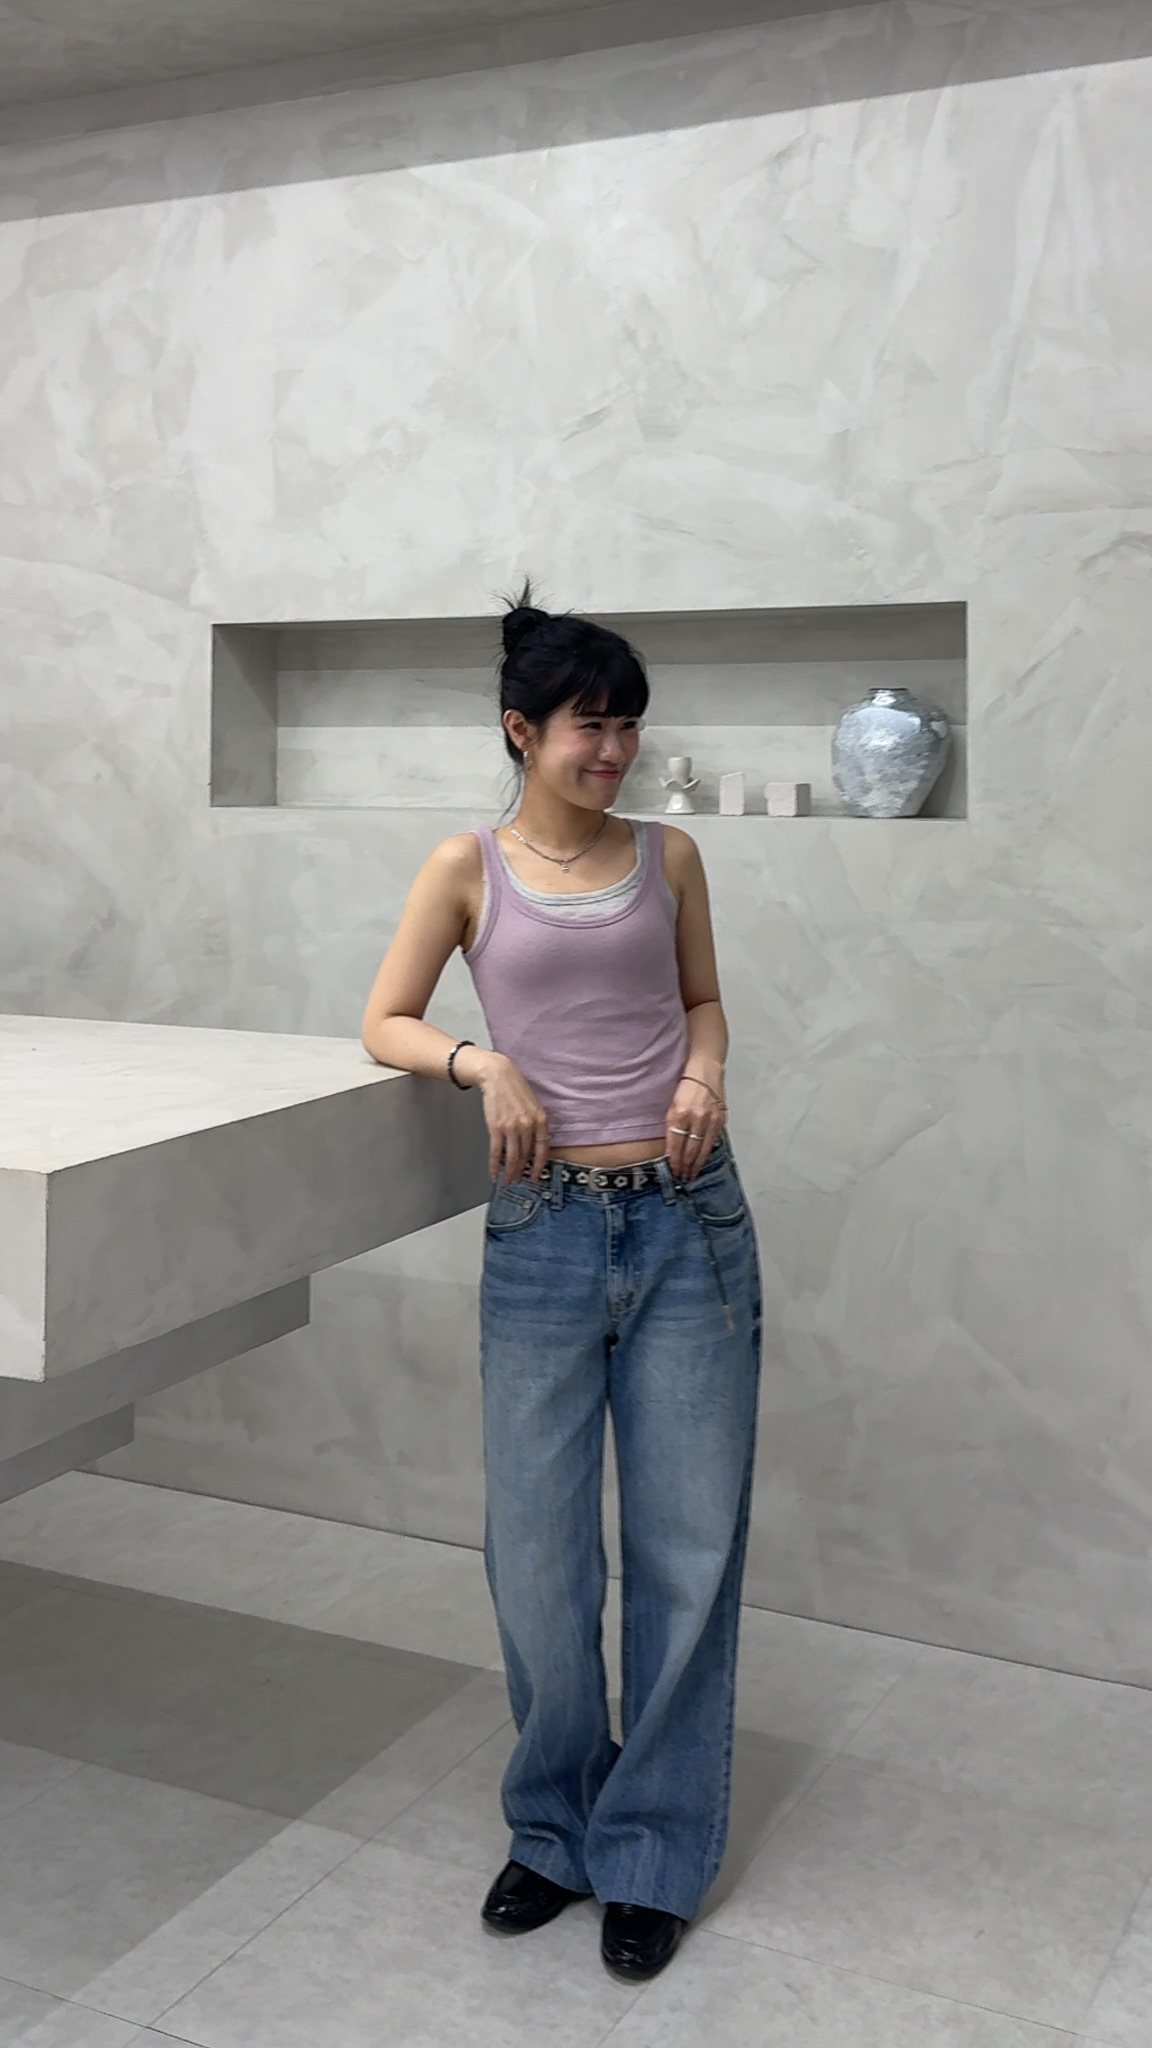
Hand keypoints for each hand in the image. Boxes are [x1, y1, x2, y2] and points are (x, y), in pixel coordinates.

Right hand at [476, 1052, 550, 1183]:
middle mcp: (528, 1125)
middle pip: (526, 1155)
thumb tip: (533, 1143)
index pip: (542, 1149)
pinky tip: (494, 1173)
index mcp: (540, 1120)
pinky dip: (494, 1165)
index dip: (538, 1166)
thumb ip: (535, 1124)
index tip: (535, 1176)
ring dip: (509, 1172)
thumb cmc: (515, 1088)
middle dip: (521, 1170)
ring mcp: (512, 1128)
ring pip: (512, 1157)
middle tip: (517, 1179)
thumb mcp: (533, 1105)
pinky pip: (496, 1152)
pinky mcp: (496, 1128)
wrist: (498, 1075)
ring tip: (507, 1179)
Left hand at [664, 1076, 725, 1180]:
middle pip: (689, 1150)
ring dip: (696, 1164)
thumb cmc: (685, 1087)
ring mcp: (710, 1120)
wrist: (705, 1072)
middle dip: (685, 1166)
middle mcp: (696, 1118)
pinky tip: (702, 1159)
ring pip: (703, 1149)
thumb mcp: (672, 1105)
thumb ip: (672, 1126)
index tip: (672, 1171)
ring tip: (692, 1174)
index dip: (674, 1160)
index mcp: (679, 1114)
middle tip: (682, 1178)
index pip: (675, 1144)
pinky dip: (706, 1152)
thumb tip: (672, 1149)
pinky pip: (712, 1141)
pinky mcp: (721, 1120)